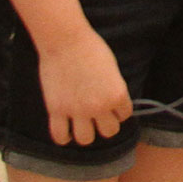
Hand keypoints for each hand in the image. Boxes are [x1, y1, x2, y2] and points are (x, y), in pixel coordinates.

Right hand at [39, 28, 130, 145]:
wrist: (66, 42)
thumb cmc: (92, 48)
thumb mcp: (113, 69)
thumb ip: (113, 89)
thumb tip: (113, 104)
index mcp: (117, 94)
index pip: (125, 115)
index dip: (120, 111)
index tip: (115, 107)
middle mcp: (99, 106)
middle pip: (109, 132)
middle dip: (107, 125)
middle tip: (101, 118)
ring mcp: (76, 111)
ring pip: (86, 139)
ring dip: (87, 134)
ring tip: (85, 126)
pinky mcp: (56, 111)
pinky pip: (60, 136)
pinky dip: (64, 137)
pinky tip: (67, 131)